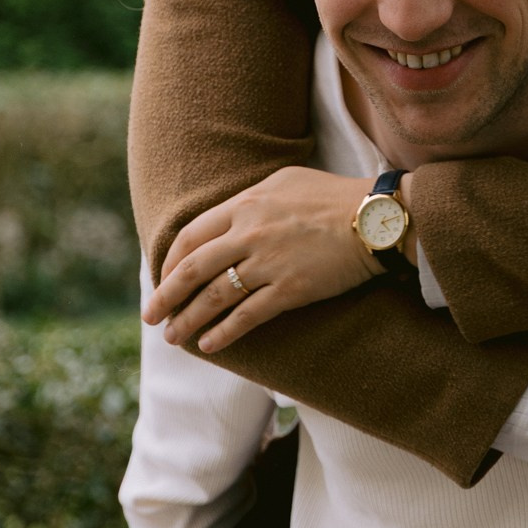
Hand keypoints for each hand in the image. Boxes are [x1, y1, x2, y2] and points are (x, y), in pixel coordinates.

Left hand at [146, 171, 379, 351]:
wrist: (376, 217)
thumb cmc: (334, 197)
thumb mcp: (286, 182)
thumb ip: (252, 200)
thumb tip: (228, 218)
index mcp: (246, 203)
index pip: (192, 236)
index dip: (170, 261)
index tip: (162, 279)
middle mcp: (249, 232)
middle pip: (192, 269)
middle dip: (166, 296)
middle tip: (150, 316)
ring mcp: (268, 262)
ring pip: (214, 296)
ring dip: (188, 320)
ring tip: (173, 338)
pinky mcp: (290, 289)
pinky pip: (247, 316)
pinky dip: (223, 332)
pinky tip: (209, 344)